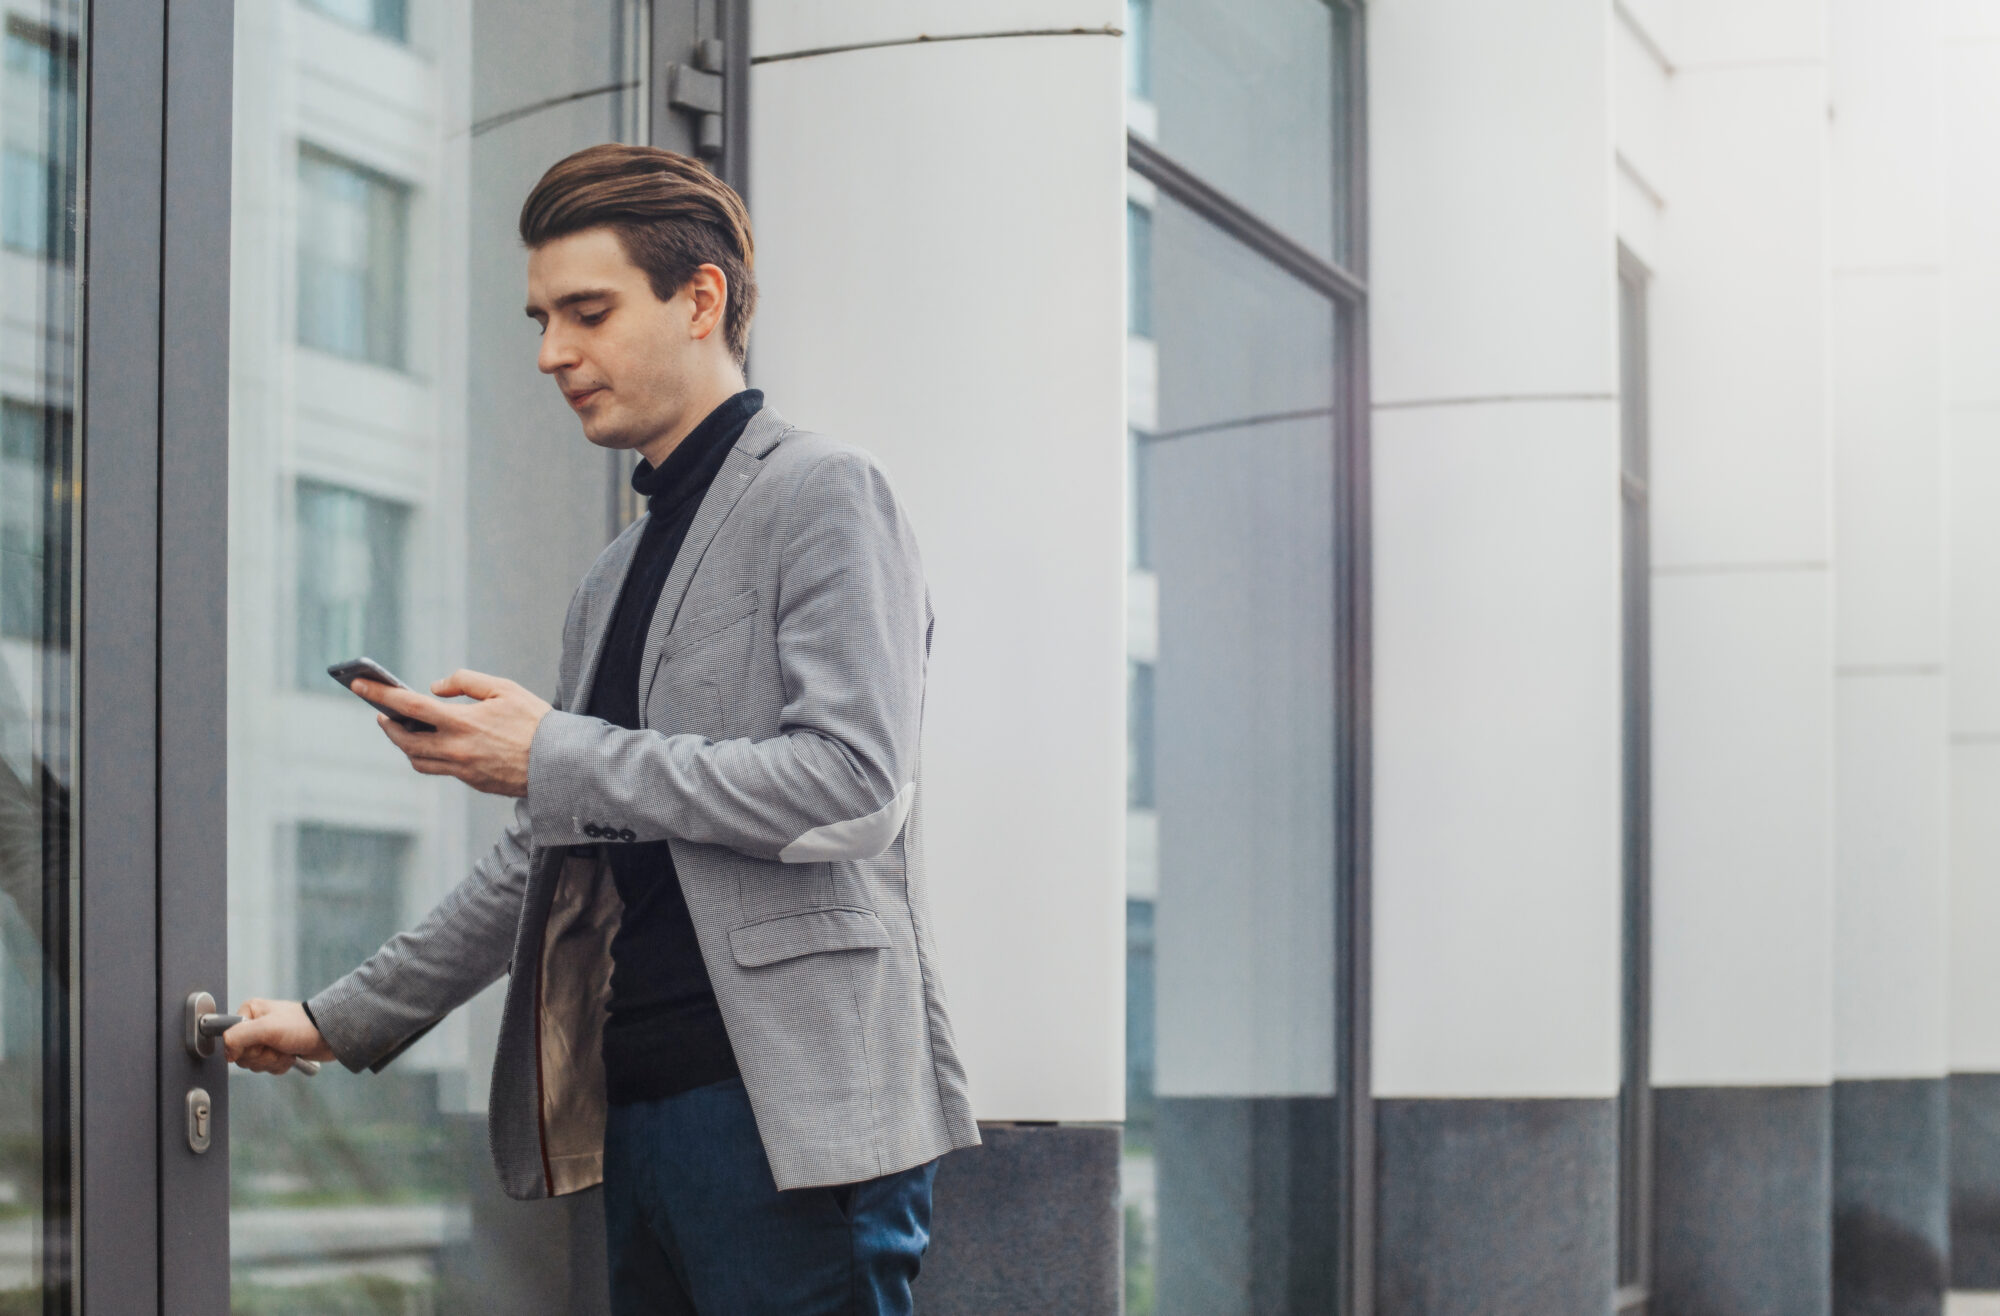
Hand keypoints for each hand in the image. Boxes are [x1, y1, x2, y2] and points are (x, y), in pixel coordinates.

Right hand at [224, 998, 334, 1075]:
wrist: (329, 1035)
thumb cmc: (302, 1026)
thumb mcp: (267, 1028)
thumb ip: (240, 1036)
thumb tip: (226, 1052)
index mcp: (248, 1013)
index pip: (230, 1040)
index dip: (246, 1048)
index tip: (260, 1044)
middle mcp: (254, 1025)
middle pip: (242, 1055)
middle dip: (263, 1056)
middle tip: (278, 1047)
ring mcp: (265, 1039)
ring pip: (255, 1063)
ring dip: (272, 1062)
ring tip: (286, 1050)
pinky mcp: (276, 1050)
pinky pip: (267, 1067)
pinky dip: (279, 1065)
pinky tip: (290, 1056)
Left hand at [361, 669, 551, 797]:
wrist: (560, 763)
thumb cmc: (535, 721)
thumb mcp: (504, 688)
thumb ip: (465, 681)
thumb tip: (434, 687)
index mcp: (462, 722)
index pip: (408, 706)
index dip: (380, 694)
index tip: (359, 684)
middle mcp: (456, 749)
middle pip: (403, 739)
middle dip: (387, 725)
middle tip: (381, 712)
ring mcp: (462, 769)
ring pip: (417, 759)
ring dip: (404, 744)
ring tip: (404, 729)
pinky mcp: (472, 781)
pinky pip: (439, 769)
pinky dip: (427, 754)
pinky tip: (433, 743)